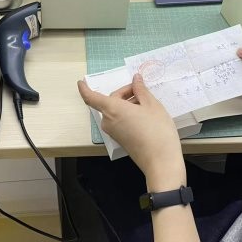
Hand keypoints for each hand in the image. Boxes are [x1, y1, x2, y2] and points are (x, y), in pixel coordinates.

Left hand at [78, 74, 185, 190]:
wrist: (161, 162)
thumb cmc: (157, 131)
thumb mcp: (152, 105)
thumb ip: (141, 90)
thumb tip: (136, 79)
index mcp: (113, 109)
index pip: (91, 97)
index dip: (84, 89)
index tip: (80, 82)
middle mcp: (109, 121)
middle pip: (110, 101)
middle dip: (124, 93)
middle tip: (142, 91)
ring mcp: (113, 132)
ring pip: (116, 111)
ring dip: (128, 104)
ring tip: (148, 105)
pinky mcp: (120, 139)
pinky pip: (120, 121)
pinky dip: (128, 114)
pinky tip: (145, 115)